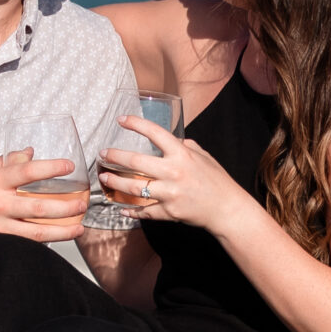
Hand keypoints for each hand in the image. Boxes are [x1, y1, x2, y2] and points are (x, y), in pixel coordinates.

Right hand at [0, 154, 87, 248]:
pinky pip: (25, 244)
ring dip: (62, 230)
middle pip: (39, 206)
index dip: (52, 168)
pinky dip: (44, 243)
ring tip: (79, 227)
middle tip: (83, 203)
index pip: (28, 171)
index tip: (70, 166)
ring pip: (37, 231)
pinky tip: (58, 239)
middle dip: (67, 206)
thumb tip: (31, 152)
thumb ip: (6, 162)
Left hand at [98, 115, 245, 232]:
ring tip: (105, 178)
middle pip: (135, 162)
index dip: (136, 124)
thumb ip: (187, 147)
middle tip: (102, 154)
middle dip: (114, 157)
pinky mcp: (169, 212)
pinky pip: (145, 211)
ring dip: (116, 183)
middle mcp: (174, 172)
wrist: (228, 210)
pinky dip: (131, 211)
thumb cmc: (217, 181)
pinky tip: (122, 208)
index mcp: (182, 154)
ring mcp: (170, 193)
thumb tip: (175, 141)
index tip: (121, 120)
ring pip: (134, 187)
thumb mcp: (204, 156)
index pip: (154, 133)